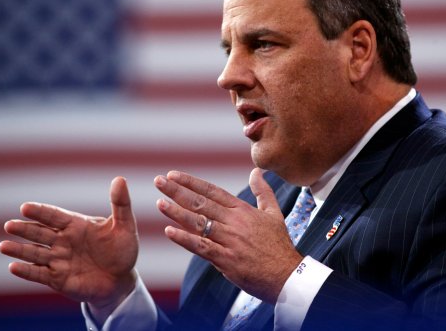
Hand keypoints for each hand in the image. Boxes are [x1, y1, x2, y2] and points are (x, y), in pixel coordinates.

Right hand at [0, 177, 138, 322]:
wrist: (121, 280)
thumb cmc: (122, 250)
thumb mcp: (125, 226)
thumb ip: (121, 204)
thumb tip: (120, 179)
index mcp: (76, 225)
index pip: (55, 216)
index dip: (40, 212)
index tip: (25, 207)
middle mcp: (63, 241)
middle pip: (40, 233)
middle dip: (25, 229)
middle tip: (9, 225)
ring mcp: (59, 260)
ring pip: (35, 253)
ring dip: (20, 250)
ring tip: (4, 246)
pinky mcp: (58, 279)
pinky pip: (39, 274)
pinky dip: (26, 271)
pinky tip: (13, 267)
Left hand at [155, 168, 302, 303]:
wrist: (287, 274)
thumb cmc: (279, 245)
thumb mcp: (273, 213)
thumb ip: (263, 191)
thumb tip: (256, 171)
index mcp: (242, 210)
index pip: (212, 191)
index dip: (191, 182)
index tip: (173, 174)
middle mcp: (234, 222)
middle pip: (201, 203)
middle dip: (178, 191)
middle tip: (159, 181)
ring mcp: (230, 240)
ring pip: (199, 223)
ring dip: (177, 212)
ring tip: (160, 203)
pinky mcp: (226, 259)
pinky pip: (202, 247)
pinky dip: (185, 239)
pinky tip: (169, 231)